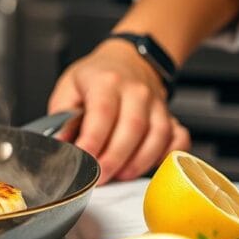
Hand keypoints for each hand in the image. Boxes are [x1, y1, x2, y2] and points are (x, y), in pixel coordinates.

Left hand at [48, 40, 190, 184]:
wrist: (128, 60)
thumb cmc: (96, 78)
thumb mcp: (69, 88)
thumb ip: (63, 117)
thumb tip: (59, 143)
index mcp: (106, 81)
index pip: (102, 112)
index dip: (93, 140)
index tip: (83, 159)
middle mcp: (136, 91)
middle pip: (132, 128)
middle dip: (114, 159)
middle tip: (99, 177)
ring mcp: (156, 103)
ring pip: (157, 136)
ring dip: (139, 162)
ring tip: (120, 175)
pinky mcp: (170, 115)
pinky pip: (178, 139)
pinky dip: (166, 156)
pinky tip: (149, 166)